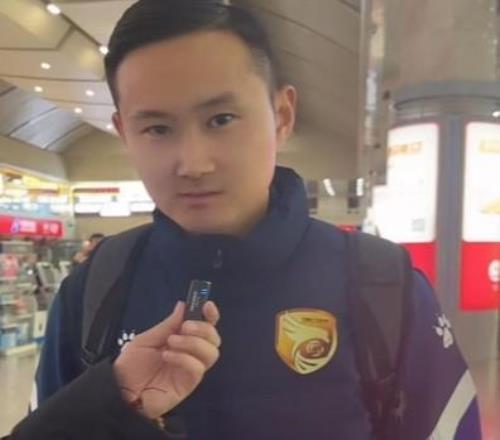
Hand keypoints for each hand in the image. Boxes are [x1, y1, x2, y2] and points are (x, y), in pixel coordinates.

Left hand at [113, 301, 220, 418]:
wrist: (120, 391)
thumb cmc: (132, 366)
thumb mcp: (146, 340)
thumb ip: (167, 325)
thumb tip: (183, 306)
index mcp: (182, 340)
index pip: (206, 326)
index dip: (210, 315)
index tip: (207, 305)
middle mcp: (191, 354)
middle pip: (214, 339)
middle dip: (203, 328)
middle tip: (184, 327)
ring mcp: (191, 369)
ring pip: (211, 353)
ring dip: (194, 343)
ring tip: (171, 342)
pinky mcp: (188, 384)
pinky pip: (198, 368)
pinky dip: (184, 358)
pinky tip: (167, 356)